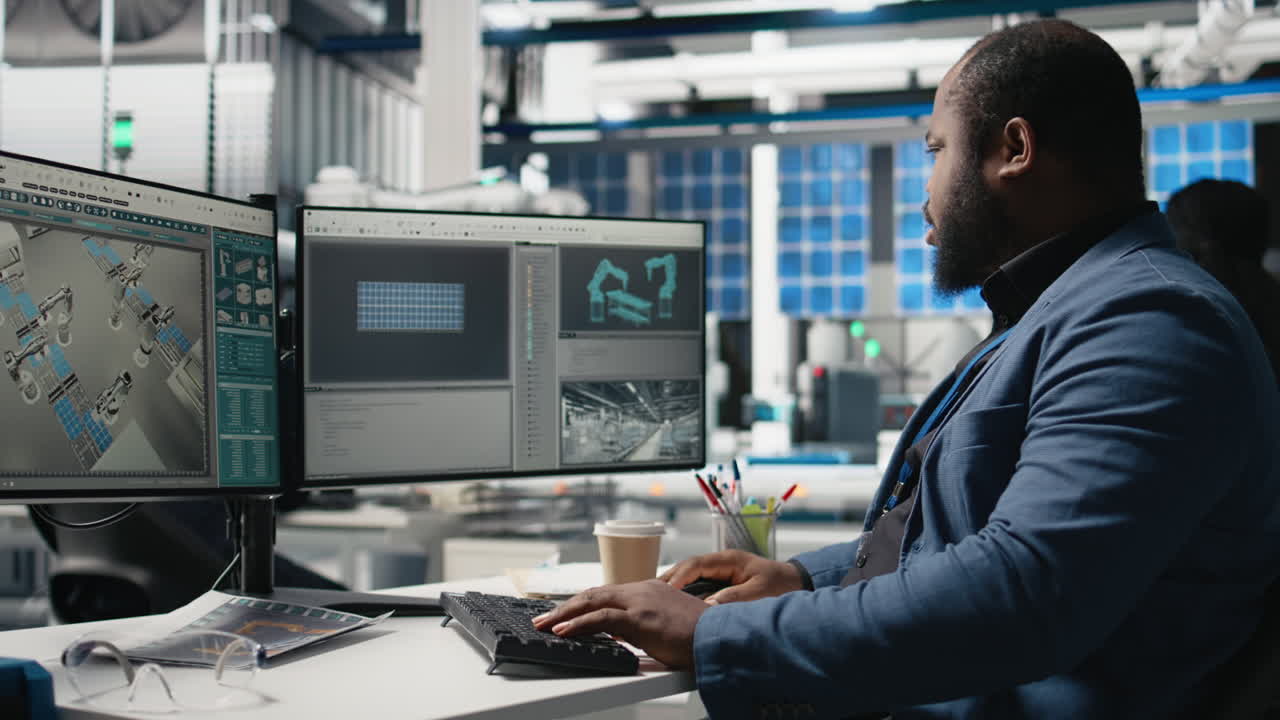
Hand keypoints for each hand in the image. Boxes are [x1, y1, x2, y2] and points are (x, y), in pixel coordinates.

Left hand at [531, 579, 708, 668]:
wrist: (721, 637)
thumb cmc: (699, 636)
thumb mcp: (667, 625)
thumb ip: (643, 625)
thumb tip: (622, 634)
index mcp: (649, 589)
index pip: (606, 593)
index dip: (582, 602)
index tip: (565, 611)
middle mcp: (641, 590)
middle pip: (594, 593)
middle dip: (566, 606)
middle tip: (544, 617)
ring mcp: (640, 602)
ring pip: (592, 602)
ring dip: (564, 614)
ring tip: (545, 624)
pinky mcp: (640, 618)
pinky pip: (600, 618)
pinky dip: (578, 624)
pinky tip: (563, 630)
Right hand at [660, 550, 805, 604]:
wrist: (799, 583)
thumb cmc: (782, 585)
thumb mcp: (760, 592)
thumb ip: (735, 597)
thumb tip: (709, 605)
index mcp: (728, 560)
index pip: (695, 564)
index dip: (678, 577)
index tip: (666, 591)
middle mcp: (721, 563)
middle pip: (687, 567)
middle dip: (668, 579)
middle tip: (648, 592)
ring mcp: (720, 571)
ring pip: (689, 575)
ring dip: (673, 585)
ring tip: (653, 597)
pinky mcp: (721, 581)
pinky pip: (697, 584)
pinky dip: (683, 591)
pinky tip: (673, 602)